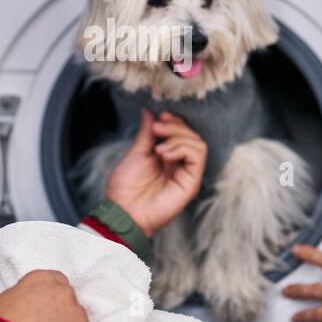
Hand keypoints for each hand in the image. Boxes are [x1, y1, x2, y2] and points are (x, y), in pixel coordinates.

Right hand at [0, 270, 97, 321]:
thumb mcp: (6, 300)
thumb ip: (27, 296)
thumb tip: (32, 306)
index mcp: (44, 280)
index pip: (57, 283)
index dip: (51, 302)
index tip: (45, 315)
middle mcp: (65, 293)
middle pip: (69, 304)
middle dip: (61, 319)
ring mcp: (79, 316)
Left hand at [103, 109, 207, 236]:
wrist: (123, 210)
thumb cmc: (126, 187)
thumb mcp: (136, 152)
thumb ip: (147, 133)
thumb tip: (149, 110)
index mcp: (168, 157)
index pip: (182, 132)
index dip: (175, 121)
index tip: (160, 116)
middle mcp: (180, 165)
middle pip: (192, 135)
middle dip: (176, 127)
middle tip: (157, 128)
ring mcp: (187, 174)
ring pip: (198, 144)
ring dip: (178, 138)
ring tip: (158, 147)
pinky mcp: (191, 183)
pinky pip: (198, 157)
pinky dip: (182, 148)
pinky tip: (164, 154)